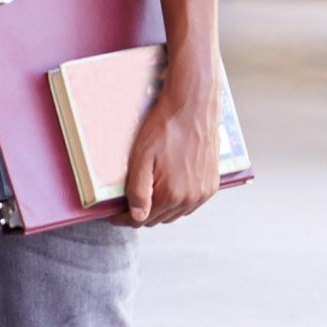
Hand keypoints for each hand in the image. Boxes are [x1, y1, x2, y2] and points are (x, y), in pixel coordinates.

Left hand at [117, 59, 227, 225]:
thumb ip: (138, 191)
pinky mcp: (211, 185)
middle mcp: (190, 198)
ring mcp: (203, 193)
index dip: (124, 218)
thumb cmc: (165, 127)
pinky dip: (178, 202)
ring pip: (175, 214)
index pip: (141, 220)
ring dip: (161, 209)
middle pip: (158, 219)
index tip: (114, 215)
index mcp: (171, 194)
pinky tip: (169, 188)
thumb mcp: (141, 157)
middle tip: (129, 201)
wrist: (194, 106)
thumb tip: (136, 218)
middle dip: (142, 213)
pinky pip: (191, 205)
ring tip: (149, 193)